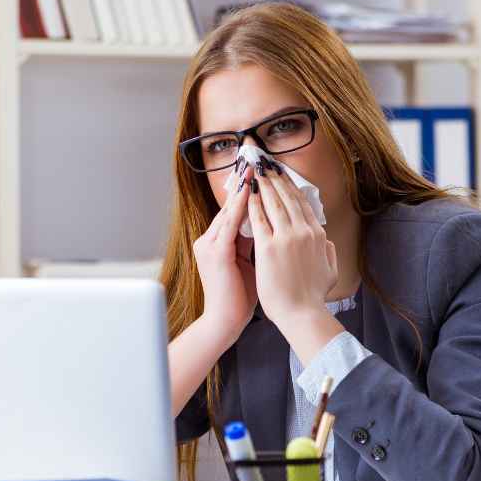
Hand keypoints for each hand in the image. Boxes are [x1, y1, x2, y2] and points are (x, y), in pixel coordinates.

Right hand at [193, 164, 257, 344]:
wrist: (225, 322)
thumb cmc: (239, 297)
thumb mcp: (248, 263)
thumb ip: (254, 243)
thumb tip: (270, 225)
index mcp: (217, 242)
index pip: (235, 210)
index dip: (248, 190)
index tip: (260, 171)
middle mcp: (209, 239)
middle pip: (230, 204)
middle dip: (245, 181)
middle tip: (256, 159)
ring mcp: (209, 244)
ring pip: (229, 210)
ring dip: (244, 188)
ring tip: (255, 168)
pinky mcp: (215, 252)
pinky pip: (230, 223)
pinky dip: (241, 206)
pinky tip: (252, 192)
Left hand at [247, 157, 338, 332]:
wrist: (302, 314)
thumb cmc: (314, 297)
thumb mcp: (331, 271)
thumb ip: (328, 253)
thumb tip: (327, 242)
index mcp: (318, 236)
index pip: (303, 205)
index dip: (292, 187)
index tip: (283, 176)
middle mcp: (304, 232)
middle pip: (288, 198)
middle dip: (276, 178)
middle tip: (267, 164)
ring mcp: (287, 238)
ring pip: (274, 203)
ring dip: (264, 185)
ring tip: (256, 171)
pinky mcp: (269, 247)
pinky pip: (259, 219)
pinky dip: (252, 204)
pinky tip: (247, 193)